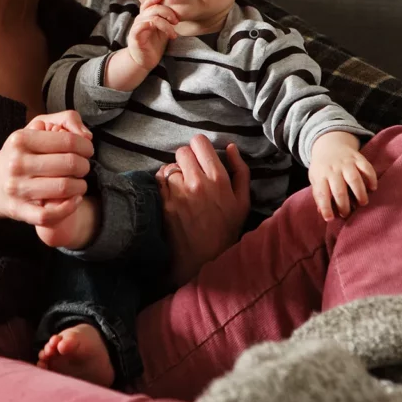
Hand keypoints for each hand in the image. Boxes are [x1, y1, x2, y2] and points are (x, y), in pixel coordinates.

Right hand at [0, 111, 92, 225]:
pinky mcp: (20, 210)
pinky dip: (69, 207)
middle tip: (82, 167)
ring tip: (78, 183)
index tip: (87, 150)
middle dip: (84, 166)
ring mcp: (18, 188)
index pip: (68, 141)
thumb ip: (64, 119)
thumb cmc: (17, 154)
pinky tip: (73, 199)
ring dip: (81, 186)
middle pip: (70, 164)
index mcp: (22, 140)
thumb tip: (86, 135)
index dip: (85, 146)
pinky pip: (51, 214)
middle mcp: (17, 163)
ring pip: (65, 188)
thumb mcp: (34, 127)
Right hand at [126, 0, 178, 70]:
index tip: (171, 2)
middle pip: (153, 7)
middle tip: (176, 22)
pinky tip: (167, 36)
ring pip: (152, 17)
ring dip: (166, 24)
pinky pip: (142, 25)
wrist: (144, 61)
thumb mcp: (163, 29)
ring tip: (173, 34)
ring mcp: (137, 26)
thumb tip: (179, 10)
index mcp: (146, 16)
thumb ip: (166, 19)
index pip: (149, 1)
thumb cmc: (154, 45)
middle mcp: (140, 19)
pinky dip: (156, 26)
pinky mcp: (135, 36)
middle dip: (168, 12)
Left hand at [157, 135, 250, 285]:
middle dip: (186, 159)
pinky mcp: (164, 203)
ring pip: (169, 166)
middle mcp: (197, 182)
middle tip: (191, 172)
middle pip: (182, 151)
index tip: (200, 156)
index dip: (199, 147)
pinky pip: (158, 179)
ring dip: (174, 172)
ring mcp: (178, 193)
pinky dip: (163, 182)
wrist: (205, 259)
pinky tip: (172, 192)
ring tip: (182, 185)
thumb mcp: (243, 201)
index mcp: (218, 178)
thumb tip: (230, 147)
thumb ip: (240, 170)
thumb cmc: (226, 229)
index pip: (199, 142)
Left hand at [308, 131, 377, 220]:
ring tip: (362, 203)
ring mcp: (346, 163)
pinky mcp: (358, 158)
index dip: (325, 207)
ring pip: (354, 179)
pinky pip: (367, 168)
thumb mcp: (315, 178)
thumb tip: (322, 213)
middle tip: (347, 214)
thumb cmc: (322, 167)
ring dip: (359, 193)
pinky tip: (373, 188)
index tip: (329, 218)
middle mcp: (333, 169)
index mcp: (320, 175)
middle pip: (339, 189)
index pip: (321, 193)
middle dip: (343, 204)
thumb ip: (318, 194)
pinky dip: (371, 178)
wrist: (330, 144)